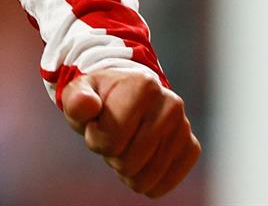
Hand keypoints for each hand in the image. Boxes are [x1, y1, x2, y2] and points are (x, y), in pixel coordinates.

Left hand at [61, 67, 199, 197]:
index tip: (96, 124)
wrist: (126, 96)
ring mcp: (184, 127)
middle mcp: (170, 104)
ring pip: (146, 177)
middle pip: (129, 161)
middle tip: (111, 137)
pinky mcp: (191, 148)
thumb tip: (87, 104)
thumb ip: (76, 100)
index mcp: (143, 85)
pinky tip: (140, 161)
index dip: (95, 138)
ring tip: (124, 147)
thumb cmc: (99, 99)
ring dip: (126, 170)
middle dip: (111, 155)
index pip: (111, 138)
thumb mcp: (79, 94)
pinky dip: (146, 181)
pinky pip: (165, 183)